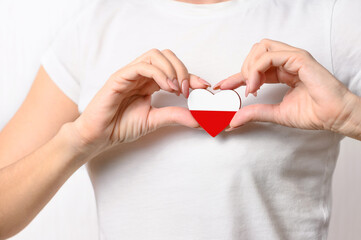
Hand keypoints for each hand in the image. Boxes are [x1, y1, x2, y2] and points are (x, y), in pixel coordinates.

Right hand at [70, 48, 209, 153]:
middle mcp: (141, 75)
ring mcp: (130, 74)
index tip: (204, 87)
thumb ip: (175, 116)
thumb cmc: (121, 126)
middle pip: (167, 56)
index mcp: (150, 83)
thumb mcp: (155, 120)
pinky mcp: (120, 77)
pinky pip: (142, 66)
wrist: (99, 136)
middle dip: (183, 69)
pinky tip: (167, 87)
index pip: (174, 70)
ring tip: (178, 89)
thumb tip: (199, 119)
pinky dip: (159, 73)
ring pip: (155, 56)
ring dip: (172, 69)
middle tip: (189, 90)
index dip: (192, 76)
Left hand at [214, 39, 357, 133]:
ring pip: (261, 47)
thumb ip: (254, 113)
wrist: (334, 116)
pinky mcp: (299, 58)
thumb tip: (232, 121)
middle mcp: (286, 61)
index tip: (222, 87)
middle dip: (243, 68)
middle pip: (255, 51)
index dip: (235, 76)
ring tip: (251, 87)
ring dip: (250, 67)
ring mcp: (293, 57)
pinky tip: (256, 85)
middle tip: (244, 89)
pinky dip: (258, 68)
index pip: (254, 68)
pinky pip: (270, 55)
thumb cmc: (312, 114)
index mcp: (282, 72)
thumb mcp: (275, 114)